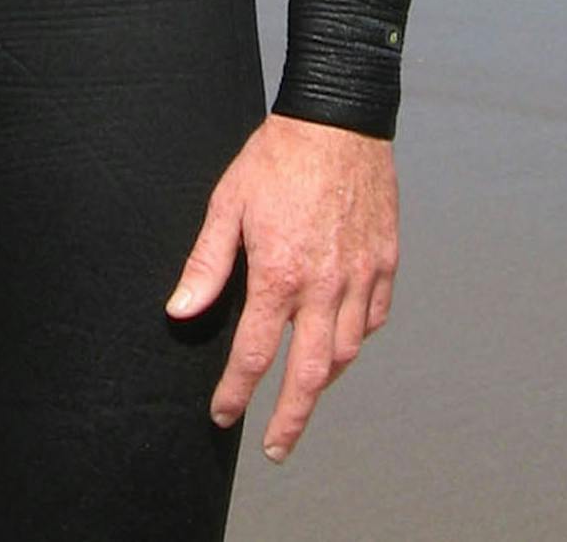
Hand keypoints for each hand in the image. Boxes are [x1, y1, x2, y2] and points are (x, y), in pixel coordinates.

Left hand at [167, 113, 396, 462]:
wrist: (339, 117)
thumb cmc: (278, 156)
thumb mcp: (228, 202)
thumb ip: (207, 263)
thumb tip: (181, 310)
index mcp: (281, 274)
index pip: (255, 353)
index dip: (236, 390)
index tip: (223, 413)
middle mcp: (325, 286)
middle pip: (309, 374)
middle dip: (290, 419)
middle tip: (276, 448)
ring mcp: (361, 276)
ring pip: (346, 353)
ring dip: (321, 381)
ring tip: (303, 394)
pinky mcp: (385, 262)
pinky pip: (373, 319)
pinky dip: (356, 340)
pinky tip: (340, 341)